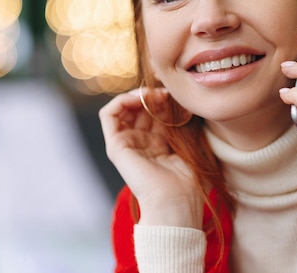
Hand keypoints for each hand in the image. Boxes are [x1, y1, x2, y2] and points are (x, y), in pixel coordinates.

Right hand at [99, 88, 203, 227]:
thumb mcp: (186, 145)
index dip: (163, 100)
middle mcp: (139, 142)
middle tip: (166, 94)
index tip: (176, 96)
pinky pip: (108, 115)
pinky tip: (138, 98)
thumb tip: (182, 102)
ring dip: (137, 96)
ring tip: (152, 95)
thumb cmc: (188, 181)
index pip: (154, 113)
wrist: (176, 203)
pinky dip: (120, 100)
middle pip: (139, 108)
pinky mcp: (115, 146)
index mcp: (157, 144)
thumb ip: (180, 125)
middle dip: (152, 96)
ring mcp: (125, 144)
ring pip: (123, 108)